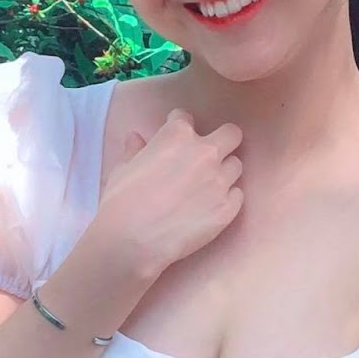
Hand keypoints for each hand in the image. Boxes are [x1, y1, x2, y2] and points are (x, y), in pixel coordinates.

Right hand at [96, 108, 243, 277]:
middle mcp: (205, 152)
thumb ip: (135, 150)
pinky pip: (237, 196)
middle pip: (231, 134)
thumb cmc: (121, 201)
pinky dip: (227, 199)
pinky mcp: (228, 208)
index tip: (176, 139)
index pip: (186, 118)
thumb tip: (136, 138)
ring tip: (207, 187)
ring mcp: (220, 181)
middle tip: (210, 155)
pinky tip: (209, 208)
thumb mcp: (122, 168)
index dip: (179, 127)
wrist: (132, 239)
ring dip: (224, 172)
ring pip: (236, 166)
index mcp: (177, 135)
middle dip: (223, 141)